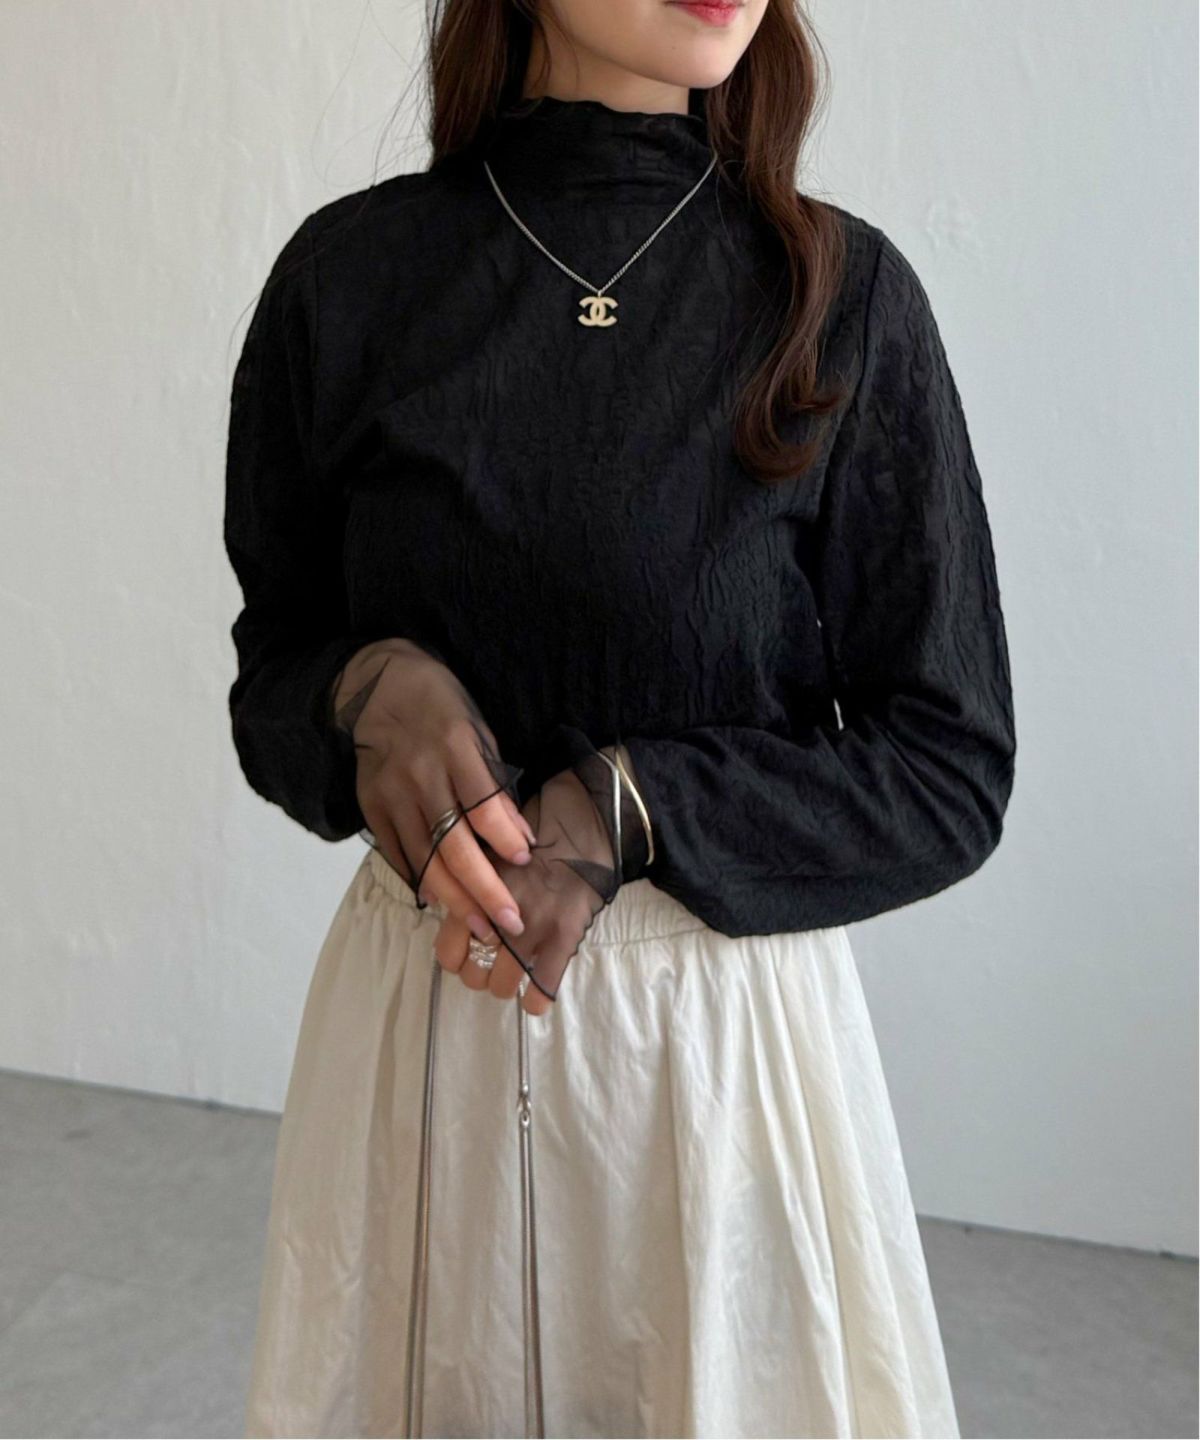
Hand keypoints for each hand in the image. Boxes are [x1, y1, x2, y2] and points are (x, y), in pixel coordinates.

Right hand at [331, 638, 536, 940]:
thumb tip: (519, 837)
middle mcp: (420, 775)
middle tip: (509, 923)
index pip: (482, 806)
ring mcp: (391, 794)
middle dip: (485, 891)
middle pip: (453, 846)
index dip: (505, 839)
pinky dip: (420, 881)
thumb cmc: (440, 707)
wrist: (378, 687)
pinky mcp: (371, 806)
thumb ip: (494, 784)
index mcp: (453, 748)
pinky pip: (398, 854)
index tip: (526, 861)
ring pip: (424, 859)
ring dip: (455, 899)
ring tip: (482, 926)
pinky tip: (442, 901)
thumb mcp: (477, 731)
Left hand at [432, 730, 651, 1013]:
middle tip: (492, 964)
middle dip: (480, 974)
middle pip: (472, 974)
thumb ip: (467, 881)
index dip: (456, 959)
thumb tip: (450, 907)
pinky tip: (535, 997)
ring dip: (505, 986)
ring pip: (502, 986)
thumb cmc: (533, 831)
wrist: (582, 823)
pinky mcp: (563, 938)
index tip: (466, 954)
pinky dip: (536, 1000)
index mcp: (474, 892)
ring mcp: (530, 929)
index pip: (448, 950)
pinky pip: (542, 988)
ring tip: (514, 974)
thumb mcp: (488, 849)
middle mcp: (496, 914)